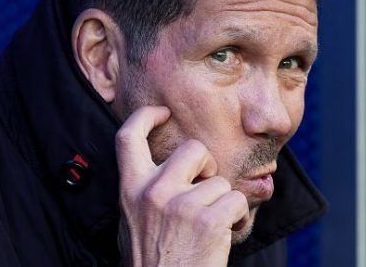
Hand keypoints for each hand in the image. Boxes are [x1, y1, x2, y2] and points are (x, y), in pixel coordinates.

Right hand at [115, 106, 248, 266]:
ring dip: (222, 203)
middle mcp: (153, 192)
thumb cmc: (151, 262)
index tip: (163, 113)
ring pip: (220, 181)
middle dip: (207, 166)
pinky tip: (223, 236)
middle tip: (204, 188)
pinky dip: (237, 219)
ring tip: (208, 229)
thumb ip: (143, 192)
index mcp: (130, 190)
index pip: (128, 136)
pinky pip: (236, 201)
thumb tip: (160, 167)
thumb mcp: (132, 222)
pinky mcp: (208, 219)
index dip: (147, 116)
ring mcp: (181, 204)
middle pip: (193, 149)